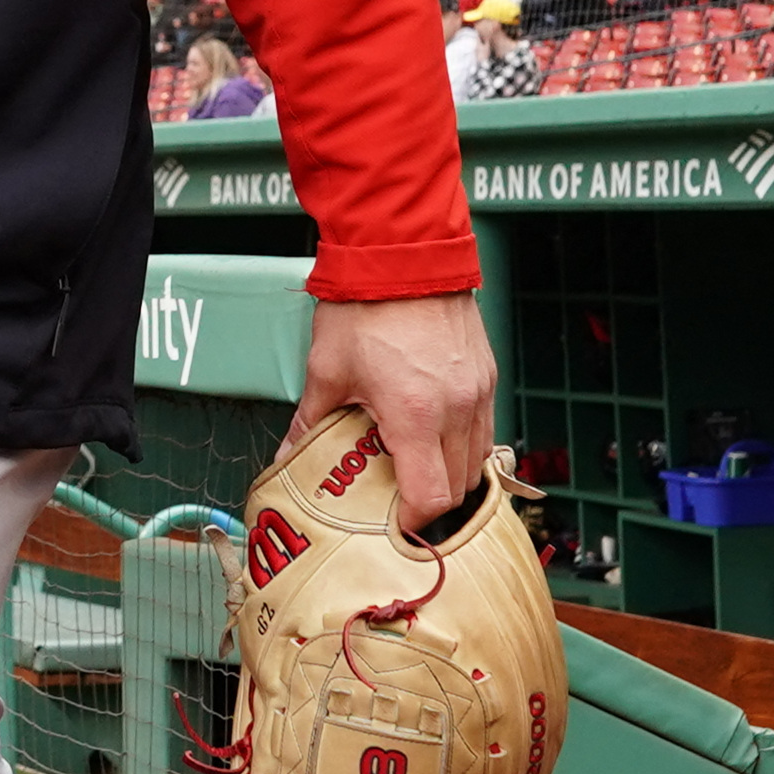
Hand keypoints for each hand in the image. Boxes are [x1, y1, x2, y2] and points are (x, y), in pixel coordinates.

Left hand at [284, 292, 500, 524]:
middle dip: (430, 500)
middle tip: (397, 496)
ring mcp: (477, 390)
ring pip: (478, 459)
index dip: (413, 522)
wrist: (401, 249)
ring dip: (451, 472)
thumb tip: (287, 458)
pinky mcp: (486, 373)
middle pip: (460, 487)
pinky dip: (463, 441)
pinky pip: (484, 427)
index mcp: (416, 415)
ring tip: (414, 462)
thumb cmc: (362, 306)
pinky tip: (432, 429)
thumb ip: (310, 423)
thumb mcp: (327, 369)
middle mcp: (457, 408)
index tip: (393, 524)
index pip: (431, 497)